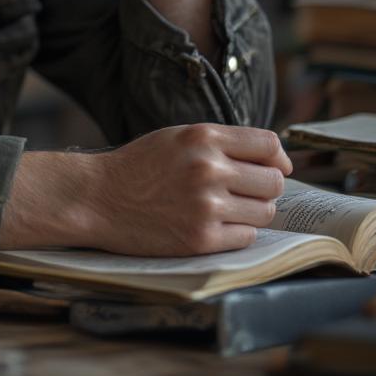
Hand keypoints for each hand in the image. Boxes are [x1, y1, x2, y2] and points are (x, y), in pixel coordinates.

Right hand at [0, 124, 292, 255]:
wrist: (98, 198)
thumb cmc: (138, 166)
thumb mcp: (176, 137)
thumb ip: (219, 142)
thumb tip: (273, 159)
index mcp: (203, 137)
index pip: (268, 144)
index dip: (277, 158)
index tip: (275, 167)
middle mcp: (209, 168)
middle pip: (274, 181)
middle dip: (266, 187)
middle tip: (246, 192)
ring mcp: (207, 205)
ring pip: (264, 211)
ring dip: (252, 211)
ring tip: (226, 208)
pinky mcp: (202, 238)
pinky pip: (246, 237)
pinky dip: (236, 233)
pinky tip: (213, 224)